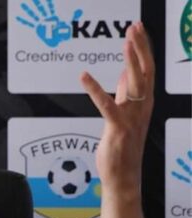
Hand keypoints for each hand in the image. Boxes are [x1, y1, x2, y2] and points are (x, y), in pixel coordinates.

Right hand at [16, 1, 82, 46]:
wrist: (57, 44)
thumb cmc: (63, 35)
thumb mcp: (69, 24)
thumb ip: (74, 17)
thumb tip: (79, 10)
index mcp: (54, 15)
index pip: (51, 6)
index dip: (49, 1)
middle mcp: (46, 18)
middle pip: (42, 8)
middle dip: (39, 2)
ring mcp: (40, 24)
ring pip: (34, 15)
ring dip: (29, 10)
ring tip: (24, 4)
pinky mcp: (37, 30)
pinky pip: (30, 25)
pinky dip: (24, 21)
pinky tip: (19, 17)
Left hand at [81, 22, 154, 197]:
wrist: (123, 176)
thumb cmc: (122, 147)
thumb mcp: (124, 115)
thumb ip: (125, 94)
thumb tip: (127, 74)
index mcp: (143, 103)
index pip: (147, 70)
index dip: (142, 49)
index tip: (136, 29)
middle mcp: (142, 108)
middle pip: (146, 71)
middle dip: (141, 47)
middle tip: (135, 27)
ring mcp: (132, 118)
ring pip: (135, 84)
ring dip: (131, 61)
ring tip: (126, 42)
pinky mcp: (117, 129)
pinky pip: (106, 105)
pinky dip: (95, 89)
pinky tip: (84, 76)